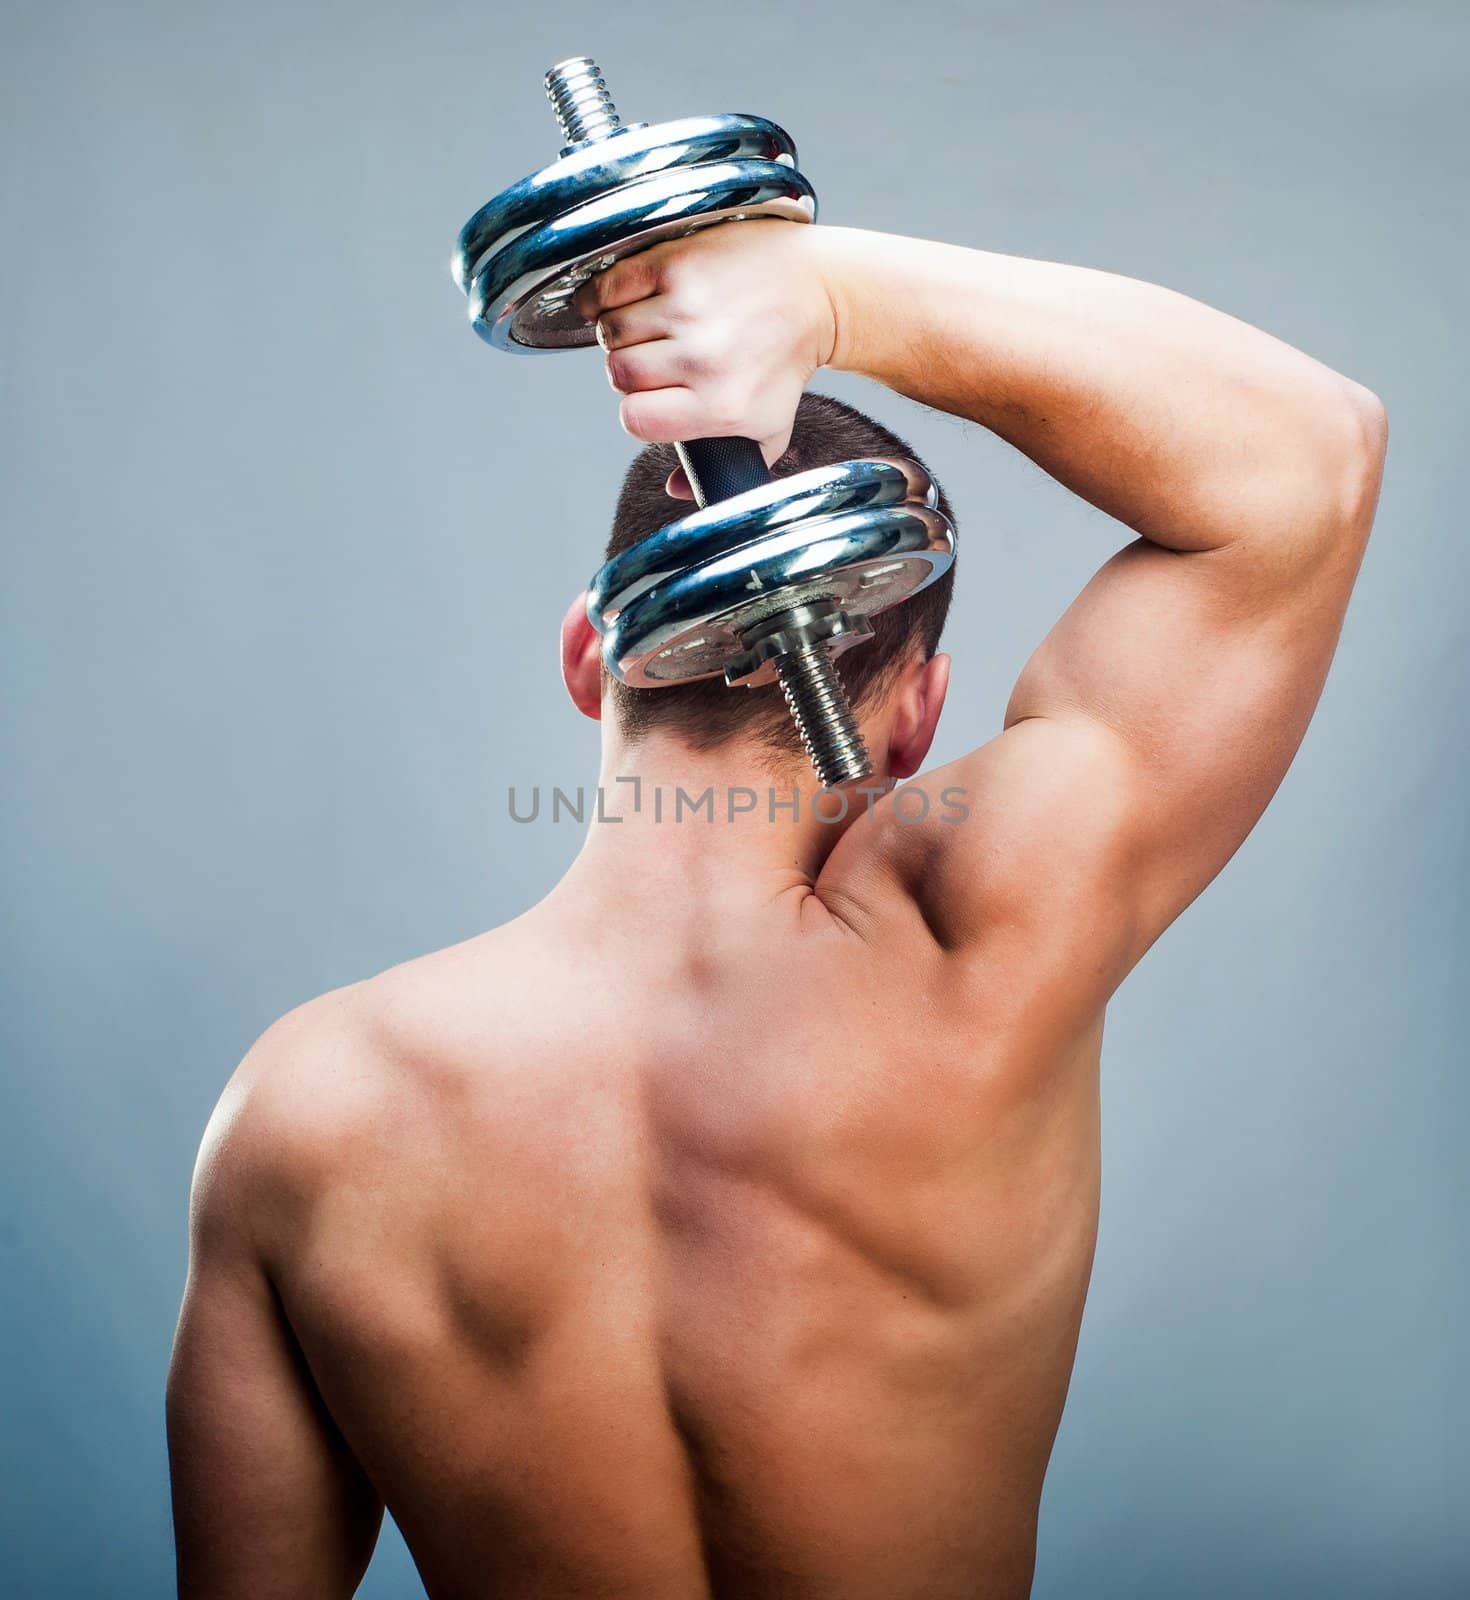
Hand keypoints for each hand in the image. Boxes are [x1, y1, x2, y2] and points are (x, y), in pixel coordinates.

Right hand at [573, 221, 837, 496]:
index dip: (637, 412)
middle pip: (619, 373)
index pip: (635, 420)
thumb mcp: (768, 426)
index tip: (653, 400)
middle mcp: (705, 358)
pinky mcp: (678, 262)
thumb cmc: (786, 362)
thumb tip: (674, 489)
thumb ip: (723, 465)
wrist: (818, 291)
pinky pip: (611, 285)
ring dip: (621, 331)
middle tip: (654, 360)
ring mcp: (690, 307)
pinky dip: (608, 295)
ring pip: (612, 329)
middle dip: (629, 370)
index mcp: (721, 405)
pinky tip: (628, 301)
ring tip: (650, 330)